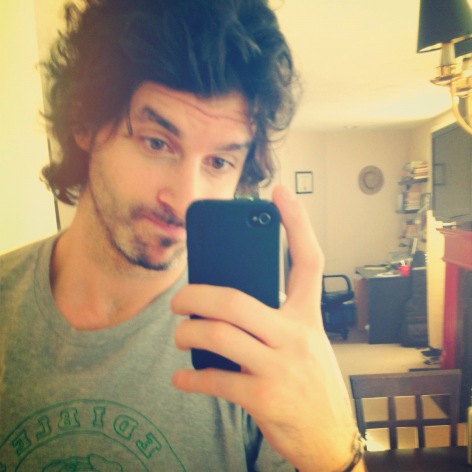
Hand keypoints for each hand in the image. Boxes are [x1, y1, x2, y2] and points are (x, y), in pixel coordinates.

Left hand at [171, 185, 361, 471]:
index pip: (309, 260)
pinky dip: (192, 378)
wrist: (331, 437)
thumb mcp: (306, 343)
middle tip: (180, 299)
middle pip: (236, 299)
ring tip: (180, 334)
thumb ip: (276, 319)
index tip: (281, 193)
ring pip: (220, 334)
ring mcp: (281, 366)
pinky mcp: (264, 397)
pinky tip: (182, 378)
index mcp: (309, 316)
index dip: (297, 223)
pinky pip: (216, 379)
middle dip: (196, 295)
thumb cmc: (312, 382)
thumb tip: (225, 304)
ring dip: (188, 333)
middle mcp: (297, 335)